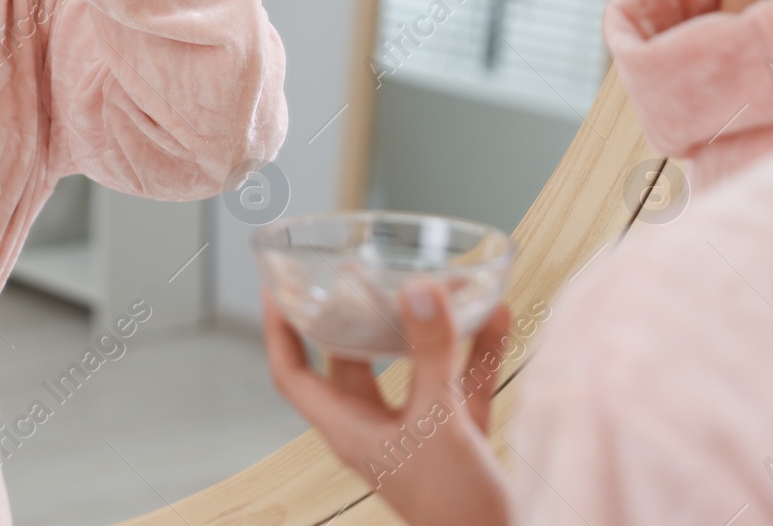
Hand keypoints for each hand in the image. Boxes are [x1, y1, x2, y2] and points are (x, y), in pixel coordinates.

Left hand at [262, 282, 512, 525]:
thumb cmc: (454, 506)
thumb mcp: (438, 421)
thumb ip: (430, 354)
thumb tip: (419, 288)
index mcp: (348, 428)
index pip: (293, 373)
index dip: (279, 330)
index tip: (277, 286)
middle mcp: (375, 426)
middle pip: (349, 360)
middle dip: (354, 315)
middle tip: (361, 271)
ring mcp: (417, 431)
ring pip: (411, 366)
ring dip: (425, 328)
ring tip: (436, 281)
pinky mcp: (458, 436)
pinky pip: (460, 382)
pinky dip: (475, 351)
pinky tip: (495, 314)